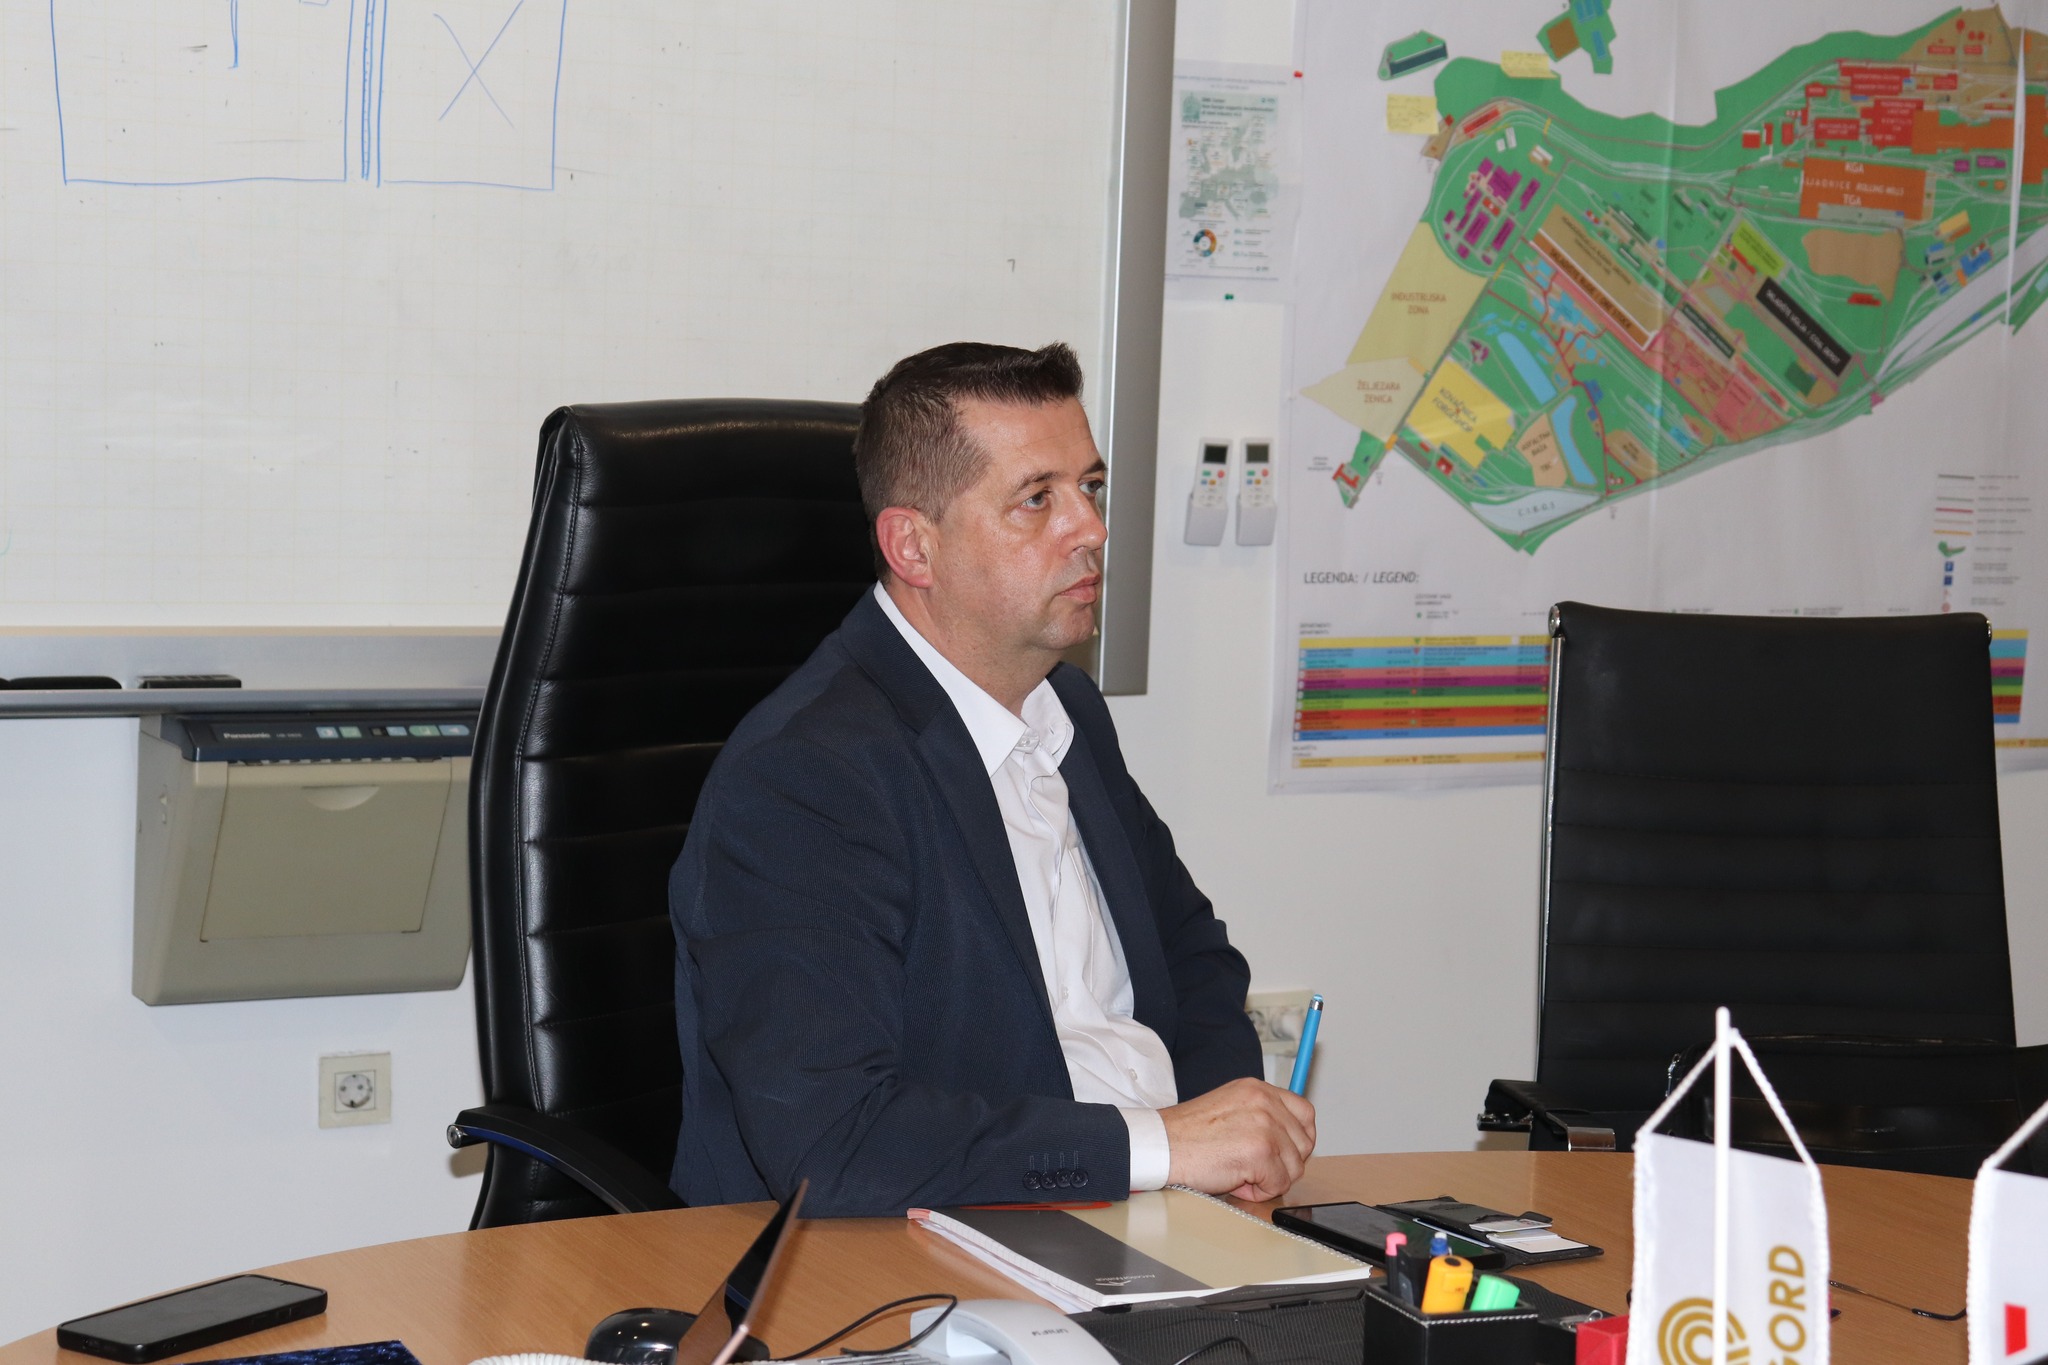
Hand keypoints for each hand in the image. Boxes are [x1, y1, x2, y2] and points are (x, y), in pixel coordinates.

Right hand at [1160, 1077, 1316, 1201]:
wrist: (1162, 1146)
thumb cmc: (1187, 1134)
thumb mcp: (1230, 1108)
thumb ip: (1261, 1116)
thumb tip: (1290, 1142)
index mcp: (1258, 1089)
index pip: (1305, 1113)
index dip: (1299, 1138)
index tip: (1285, 1152)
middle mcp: (1265, 1102)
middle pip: (1304, 1143)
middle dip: (1283, 1163)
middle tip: (1253, 1167)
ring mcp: (1265, 1126)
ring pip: (1294, 1167)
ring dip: (1269, 1179)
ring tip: (1239, 1172)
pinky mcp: (1260, 1152)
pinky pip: (1278, 1184)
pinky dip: (1259, 1191)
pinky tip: (1235, 1181)